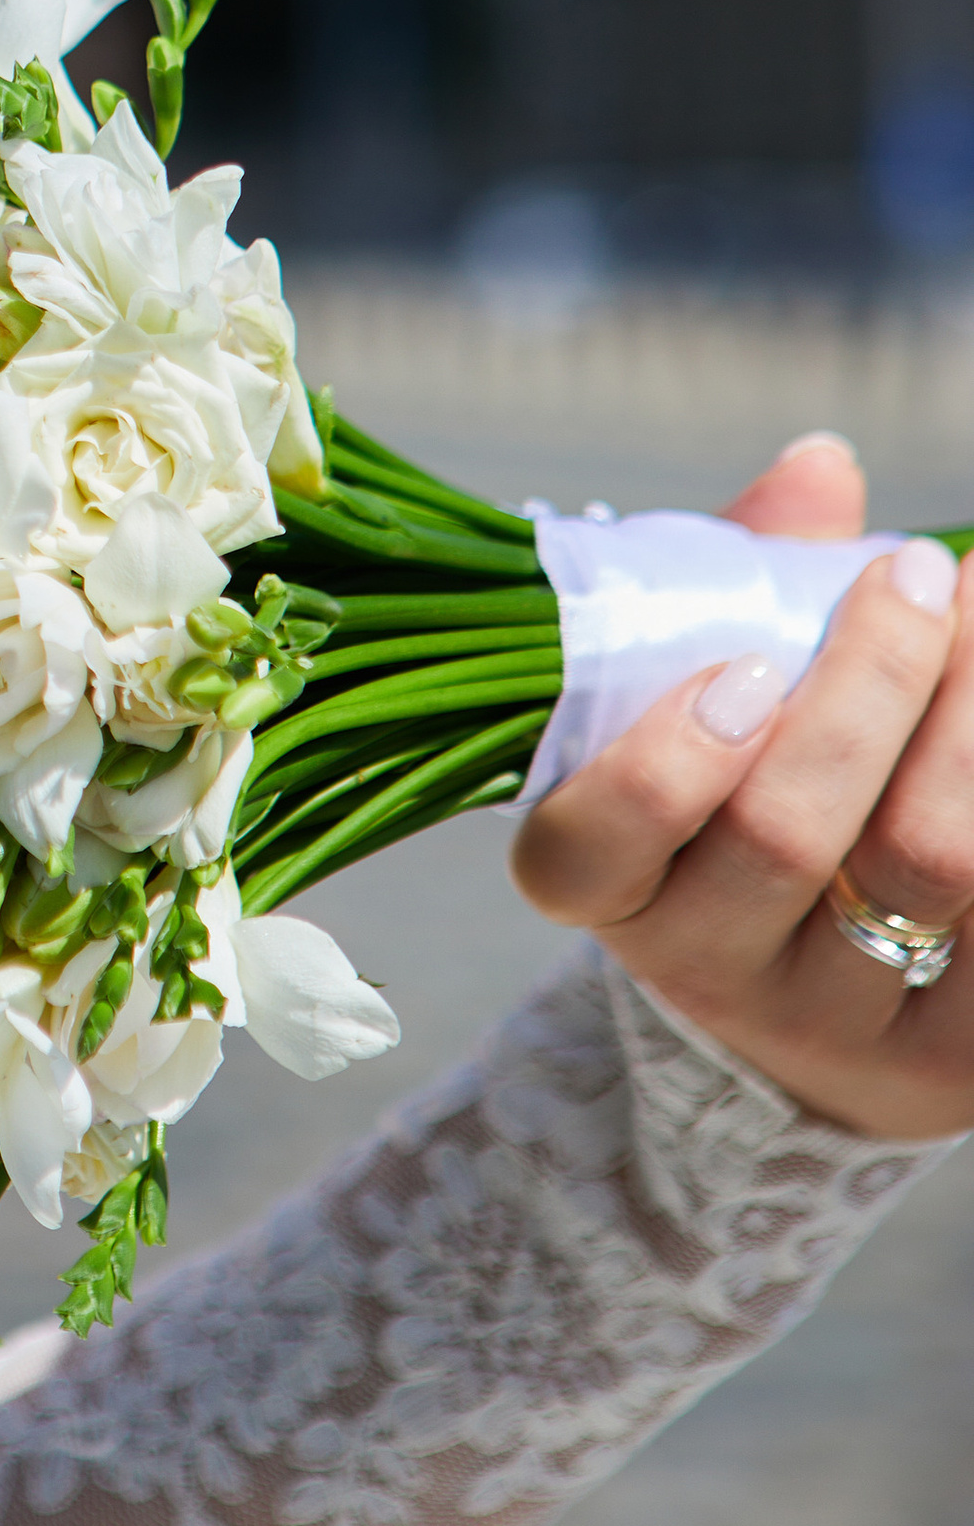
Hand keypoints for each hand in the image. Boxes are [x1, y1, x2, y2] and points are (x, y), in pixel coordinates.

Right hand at [513, 431, 973, 1139]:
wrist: (831, 997)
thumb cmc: (751, 798)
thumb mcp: (713, 699)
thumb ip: (742, 579)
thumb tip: (821, 466)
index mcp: (611, 886)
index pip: (590, 852)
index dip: (661, 765)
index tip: (746, 667)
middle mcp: (706, 968)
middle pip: (784, 836)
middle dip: (866, 684)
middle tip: (913, 574)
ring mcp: (830, 1022)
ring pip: (921, 864)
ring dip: (966, 720)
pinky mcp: (951, 1059)